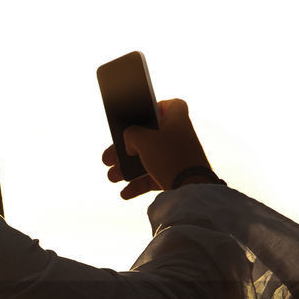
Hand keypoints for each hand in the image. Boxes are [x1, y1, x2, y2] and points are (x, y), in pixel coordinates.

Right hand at [101, 97, 215, 198]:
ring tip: (112, 177)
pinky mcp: (175, 175)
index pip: (169, 105)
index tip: (139, 116)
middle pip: (147, 137)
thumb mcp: (142, 139)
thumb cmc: (169, 156)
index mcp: (177, 119)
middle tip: (108, 157)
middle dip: (125, 148)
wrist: (191, 187)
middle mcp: (178, 136)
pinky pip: (153, 177)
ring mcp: (177, 157)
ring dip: (127, 168)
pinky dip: (138, 184)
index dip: (154, 108)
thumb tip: (130, 141)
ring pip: (147, 159)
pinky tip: (124, 192)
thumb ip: (131, 134)